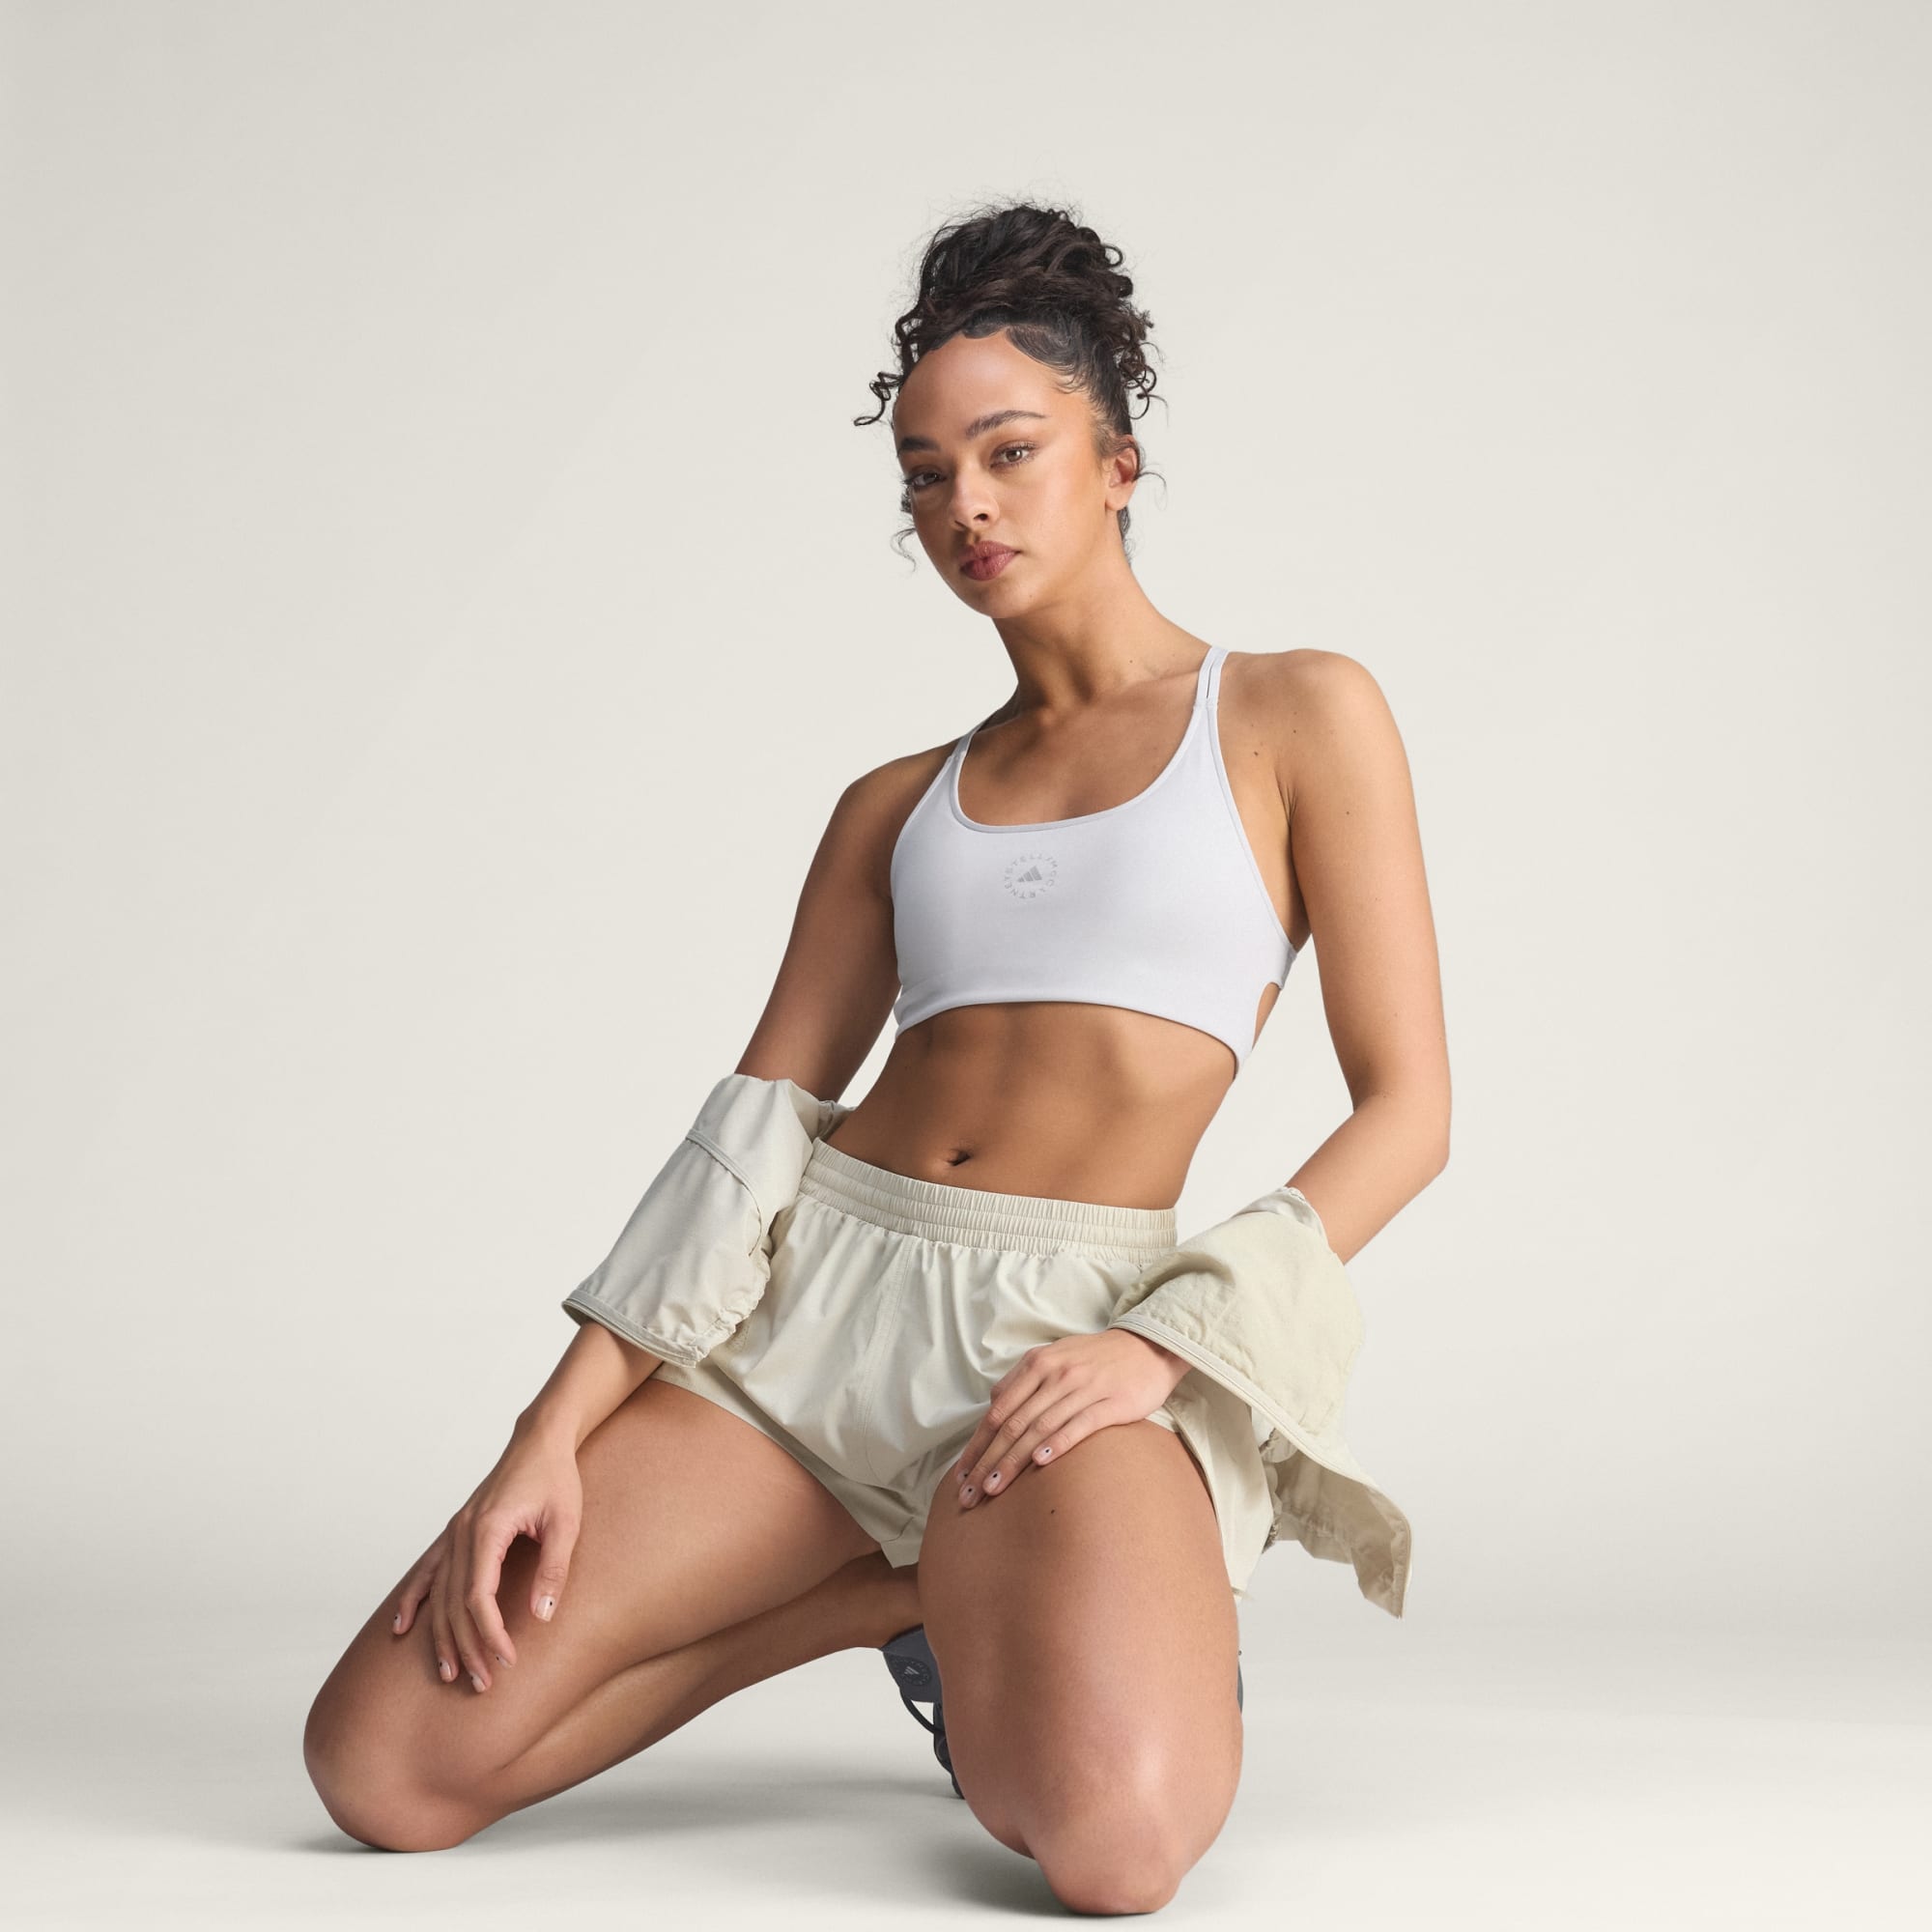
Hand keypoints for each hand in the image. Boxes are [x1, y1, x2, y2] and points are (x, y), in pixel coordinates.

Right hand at [388, 1417, 582, 1693]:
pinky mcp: (457, 1531)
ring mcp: (455, 1531)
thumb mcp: (567, 1522)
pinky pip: (428, 1571)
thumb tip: (542, 1617)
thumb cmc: (557, 1478)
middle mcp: (463, 1532)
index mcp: (488, 1529)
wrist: (540, 1440)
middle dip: (467, 1647)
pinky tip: (399, 1629)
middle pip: (454, 1603)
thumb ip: (554, 1569)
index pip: (478, 1597)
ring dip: (442, 1635)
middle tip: (483, 1684)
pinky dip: (412, 1600)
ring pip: (439, 1594)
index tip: (507, 1660)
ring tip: (449, 1673)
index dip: (489, 1634)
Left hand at [952, 1329, 1190, 1508]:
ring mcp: (1083, 1387)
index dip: (977, 1444)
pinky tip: (1040, 1463)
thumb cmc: (1095, 1359)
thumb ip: (1024, 1380)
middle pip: (1013, 1424)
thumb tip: (994, 1406)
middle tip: (970, 1493)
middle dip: (987, 1461)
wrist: (1147, 1347)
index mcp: (1037, 1364)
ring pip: (1039, 1428)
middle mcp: (1056, 1374)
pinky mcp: (1111, 1402)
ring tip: (994, 1488)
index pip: (998, 1410)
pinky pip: (1079, 1425)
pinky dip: (1057, 1443)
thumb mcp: (1054, 1357)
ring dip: (1013, 1461)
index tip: (962, 1474)